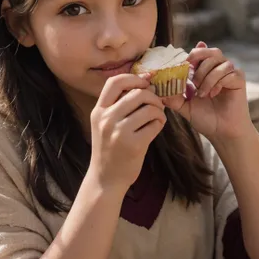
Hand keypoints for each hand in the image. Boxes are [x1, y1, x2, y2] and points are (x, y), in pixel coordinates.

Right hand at [90, 73, 166, 192]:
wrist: (105, 179)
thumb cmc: (109, 150)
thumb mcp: (104, 125)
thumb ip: (118, 106)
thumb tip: (145, 85)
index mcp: (98, 111)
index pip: (115, 82)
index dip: (134, 78)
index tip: (144, 83)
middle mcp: (107, 119)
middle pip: (137, 93)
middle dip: (152, 96)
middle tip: (157, 104)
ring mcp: (119, 132)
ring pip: (149, 109)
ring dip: (159, 111)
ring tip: (158, 118)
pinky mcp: (134, 145)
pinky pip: (155, 125)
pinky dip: (160, 124)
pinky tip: (156, 128)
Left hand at [162, 42, 252, 142]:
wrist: (222, 133)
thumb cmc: (205, 119)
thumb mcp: (184, 106)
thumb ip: (172, 95)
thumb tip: (157, 87)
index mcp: (207, 71)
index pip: (199, 52)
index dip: (191, 57)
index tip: (183, 67)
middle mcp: (219, 69)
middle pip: (210, 52)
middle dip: (198, 64)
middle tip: (192, 81)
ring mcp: (230, 73)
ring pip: (218, 61)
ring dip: (207, 77)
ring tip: (202, 94)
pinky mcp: (239, 79)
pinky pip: (228, 72)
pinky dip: (218, 83)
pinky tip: (214, 94)